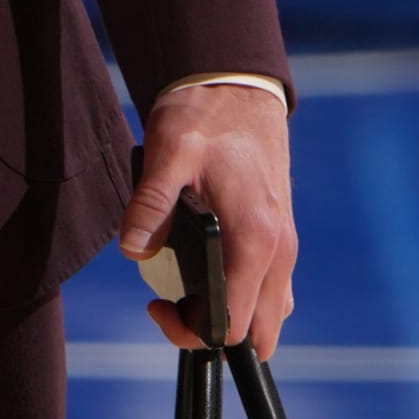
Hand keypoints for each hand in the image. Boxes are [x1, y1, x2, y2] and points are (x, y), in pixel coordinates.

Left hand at [121, 83, 295, 359]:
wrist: (238, 86)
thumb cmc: (205, 116)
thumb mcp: (168, 152)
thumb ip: (151, 203)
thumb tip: (133, 251)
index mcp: (254, 240)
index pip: (233, 326)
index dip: (191, 331)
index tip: (158, 305)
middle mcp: (279, 251)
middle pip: (259, 331)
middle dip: (212, 332)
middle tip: (170, 301)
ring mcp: (285, 244)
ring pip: (269, 311)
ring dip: (231, 313)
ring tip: (186, 286)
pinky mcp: (280, 234)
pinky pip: (271, 287)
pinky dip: (244, 293)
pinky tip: (210, 269)